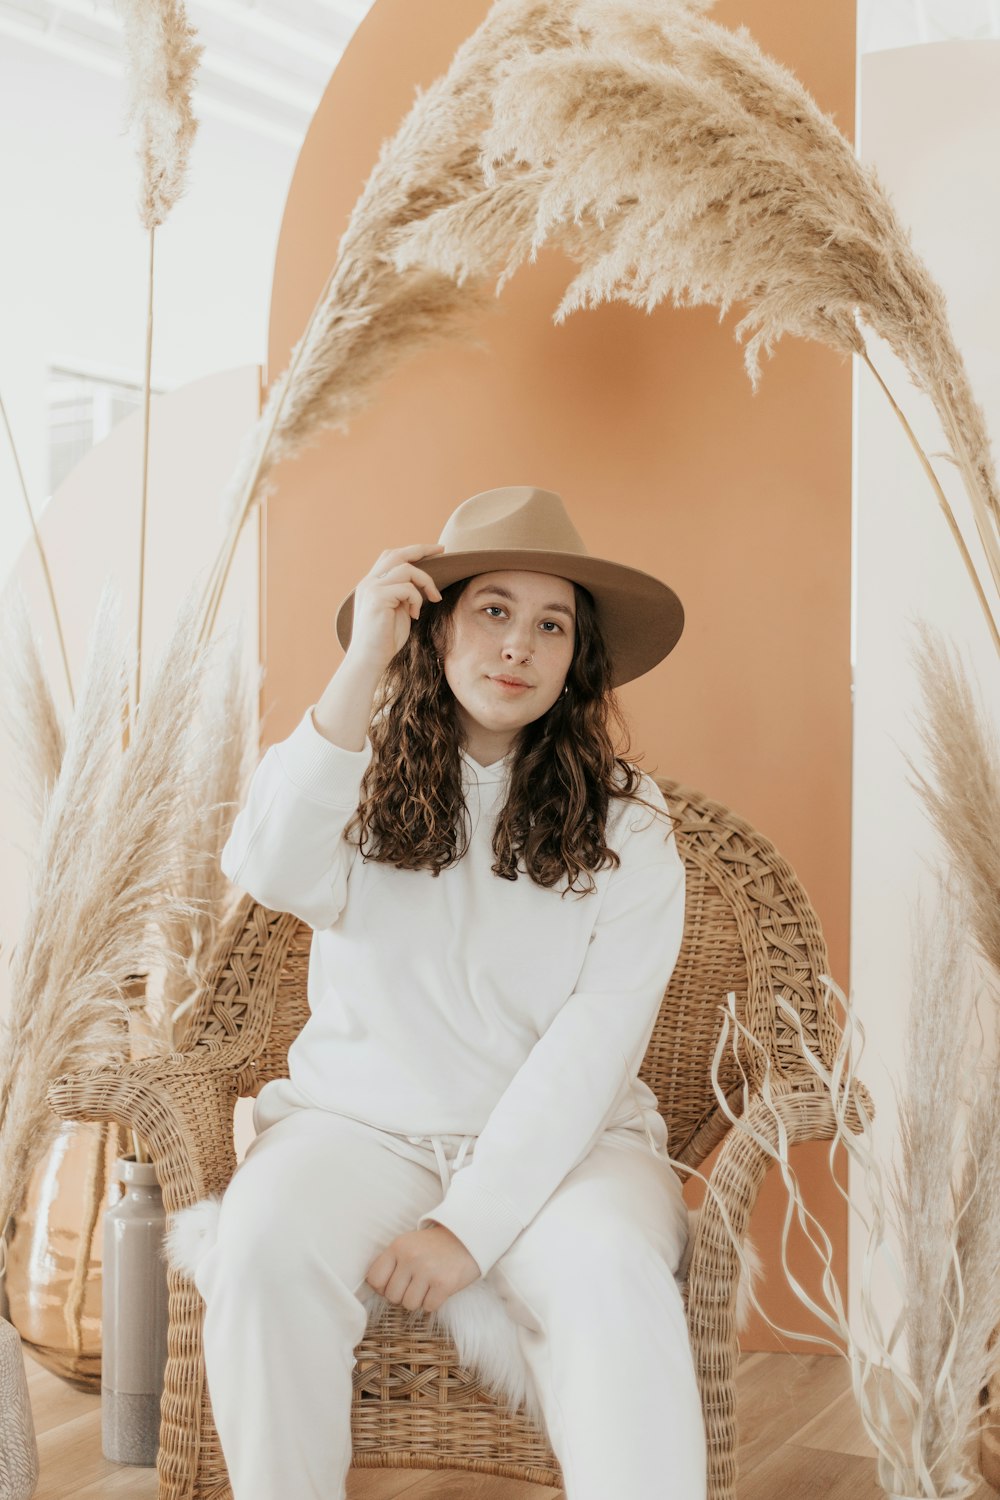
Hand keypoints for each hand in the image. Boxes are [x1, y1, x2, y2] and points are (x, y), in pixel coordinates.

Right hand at [347, 543, 445, 674]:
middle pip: (398, 554)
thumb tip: (420, 584)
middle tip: (443, 550)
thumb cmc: (385, 641)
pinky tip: (414, 615)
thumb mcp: (398, 611)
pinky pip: (407, 588)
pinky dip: (417, 600)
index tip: (436, 551)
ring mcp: (371, 588)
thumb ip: (404, 595)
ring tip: (432, 599)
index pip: (391, 557)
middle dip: (422, 549)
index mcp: (372, 584)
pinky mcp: (377, 597)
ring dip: (425, 582)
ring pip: (406, 569)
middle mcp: (369, 582)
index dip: (413, 551)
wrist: (369, 659)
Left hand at [364, 1223, 481, 1313]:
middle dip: (403, 1294)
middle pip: (392, 1296)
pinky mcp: (444, 1283)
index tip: (395, 1282)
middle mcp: (410, 1258)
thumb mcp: (408, 1244)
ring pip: (409, 1305)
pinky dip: (433, 1302)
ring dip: (419, 1299)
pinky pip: (428, 1307)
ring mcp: (428, 1270)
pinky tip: (439, 1287)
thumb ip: (391, 1262)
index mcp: (398, 1246)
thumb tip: (376, 1289)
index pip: (374, 1279)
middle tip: (416, 1282)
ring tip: (428, 1284)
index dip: (383, 1286)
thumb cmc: (434, 1245)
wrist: (468, 1236)